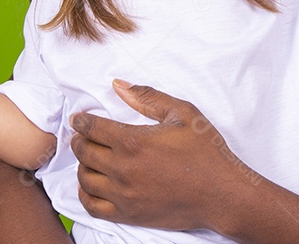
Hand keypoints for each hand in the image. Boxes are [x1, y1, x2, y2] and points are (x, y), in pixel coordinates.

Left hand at [70, 79, 260, 232]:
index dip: (81, 120)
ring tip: (88, 157)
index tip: (78, 117)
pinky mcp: (128, 214)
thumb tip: (118, 85)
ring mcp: (123, 194)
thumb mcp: (183, 113)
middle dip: (78, 140)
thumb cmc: (205, 151)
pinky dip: (85, 194)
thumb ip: (148, 97)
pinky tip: (91, 185)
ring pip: (85, 178)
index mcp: (134, 141)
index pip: (93, 128)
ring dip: (81, 164)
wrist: (221, 194)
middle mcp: (123, 169)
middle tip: (80, 134)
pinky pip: (92, 206)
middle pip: (84, 152)